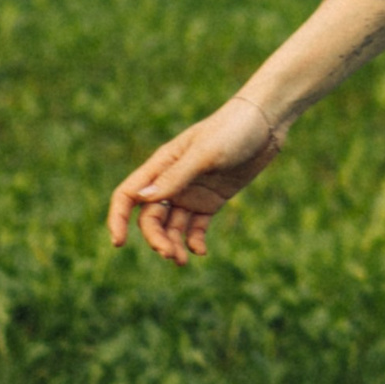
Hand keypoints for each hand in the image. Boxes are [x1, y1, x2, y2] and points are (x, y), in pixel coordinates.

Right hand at [106, 98, 285, 265]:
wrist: (266, 123)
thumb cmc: (232, 130)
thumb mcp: (205, 153)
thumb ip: (176, 176)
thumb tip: (142, 198)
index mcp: (162, 165)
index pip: (129, 195)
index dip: (118, 219)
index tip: (119, 243)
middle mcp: (172, 181)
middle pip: (151, 217)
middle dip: (156, 238)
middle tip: (170, 254)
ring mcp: (192, 192)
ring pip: (172, 226)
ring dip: (173, 244)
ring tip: (182, 260)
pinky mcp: (212, 200)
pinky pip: (196, 226)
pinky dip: (194, 240)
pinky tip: (200, 251)